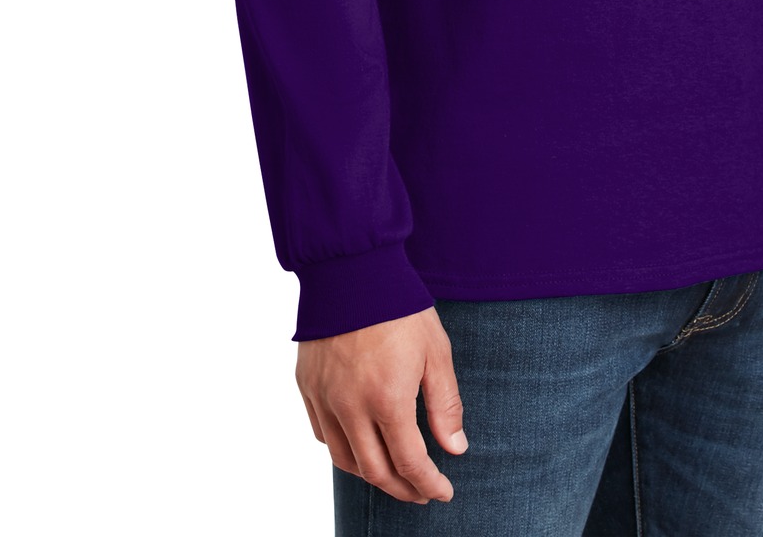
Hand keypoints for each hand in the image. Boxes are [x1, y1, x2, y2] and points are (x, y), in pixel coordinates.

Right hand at [296, 305, 467, 502]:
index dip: (428, 485)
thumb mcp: (436, 352)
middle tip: (421, 493)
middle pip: (376, 471)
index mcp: (388, 399)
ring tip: (393, 475)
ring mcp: (325, 399)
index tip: (442, 493)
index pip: (409, 462)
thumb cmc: (399, 307)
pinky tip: (360, 445)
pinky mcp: (307, 387)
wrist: (352, 269)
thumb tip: (455, 449)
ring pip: (345, 460)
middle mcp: (351, 407)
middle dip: (403, 489)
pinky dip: (343, 450)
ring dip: (372, 475)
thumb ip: (445, 405)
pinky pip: (323, 434)